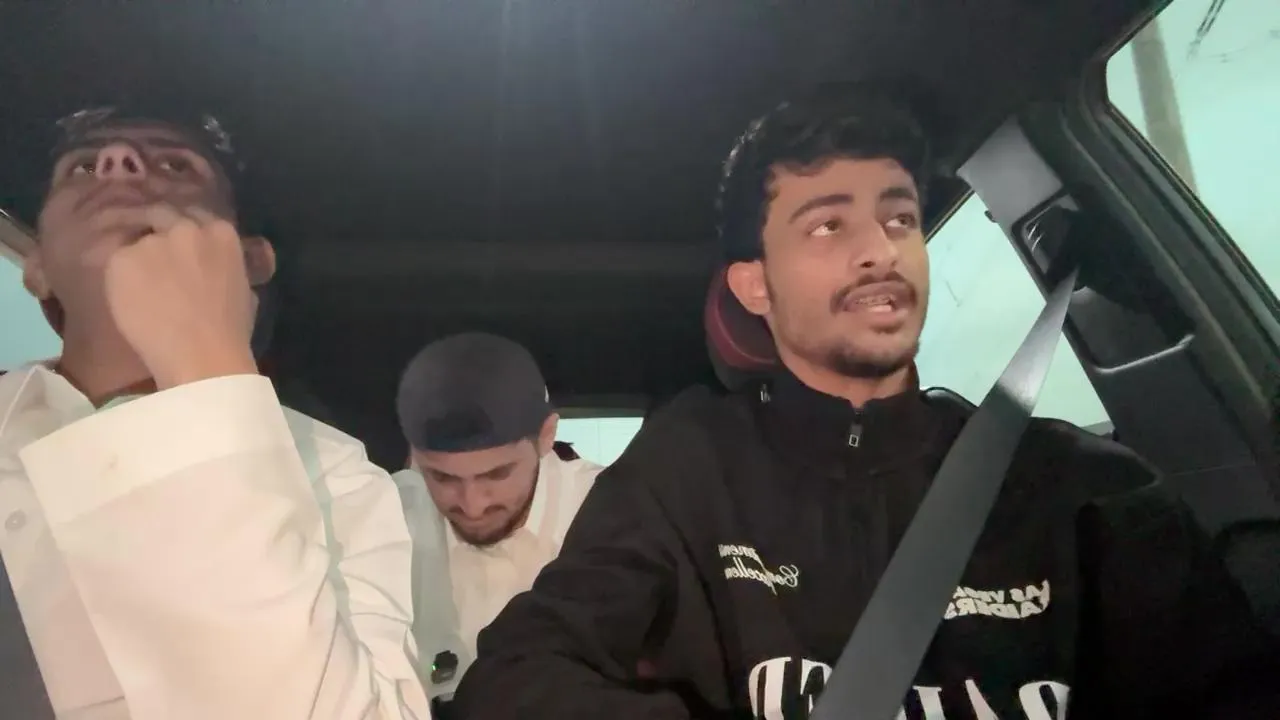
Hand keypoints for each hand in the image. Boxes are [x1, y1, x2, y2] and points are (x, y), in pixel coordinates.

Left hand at [104, 204, 258, 388]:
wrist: (201, 356)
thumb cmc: (231, 332)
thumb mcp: (244, 289)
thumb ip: (226, 266)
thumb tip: (214, 266)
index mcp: (222, 233)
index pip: (197, 220)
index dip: (187, 237)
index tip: (183, 253)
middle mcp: (186, 228)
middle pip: (164, 219)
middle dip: (161, 237)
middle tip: (159, 265)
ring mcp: (152, 242)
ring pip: (140, 245)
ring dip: (142, 262)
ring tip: (144, 291)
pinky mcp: (122, 259)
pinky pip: (118, 265)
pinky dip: (122, 281)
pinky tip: (132, 303)